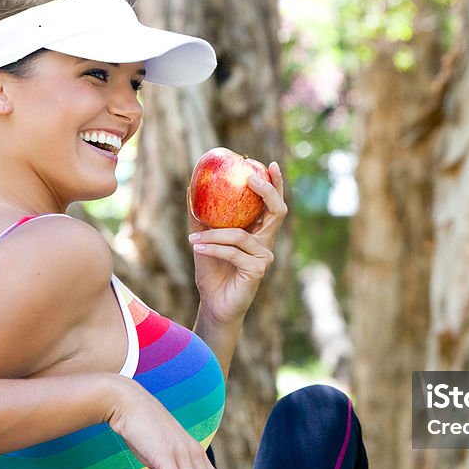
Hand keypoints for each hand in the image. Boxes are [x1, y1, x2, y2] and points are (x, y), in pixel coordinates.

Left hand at [188, 161, 286, 324]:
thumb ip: (202, 216)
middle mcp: (266, 243)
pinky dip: (212, 248)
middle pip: (277, 211)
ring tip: (193, 238)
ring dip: (213, 235)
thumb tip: (191, 185)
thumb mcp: (204, 239)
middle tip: (249, 179)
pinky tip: (196, 247)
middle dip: (267, 191)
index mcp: (259, 232)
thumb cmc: (212, 271)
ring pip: (241, 235)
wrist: (214, 304)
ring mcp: (264, 257)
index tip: (268, 164)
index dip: (276, 184)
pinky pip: (232, 252)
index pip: (273, 204)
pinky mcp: (257, 270)